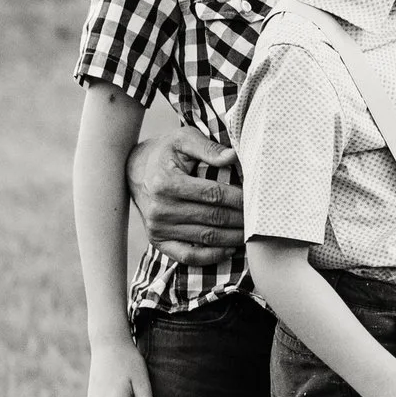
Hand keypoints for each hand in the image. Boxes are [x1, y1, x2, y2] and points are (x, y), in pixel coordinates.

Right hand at [127, 125, 244, 265]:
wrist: (136, 170)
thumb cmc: (167, 152)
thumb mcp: (184, 139)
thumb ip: (208, 148)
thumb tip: (233, 157)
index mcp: (166, 183)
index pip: (213, 195)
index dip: (239, 199)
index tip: (256, 199)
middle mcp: (159, 209)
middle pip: (212, 218)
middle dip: (240, 219)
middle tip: (260, 219)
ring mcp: (157, 228)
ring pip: (205, 238)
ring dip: (232, 238)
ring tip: (251, 233)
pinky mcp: (158, 241)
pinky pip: (188, 256)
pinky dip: (211, 256)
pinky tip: (230, 249)